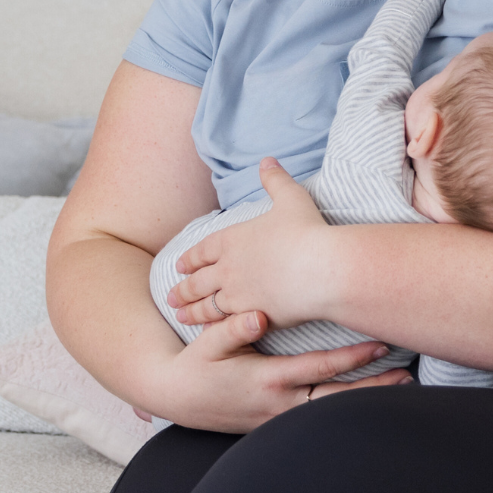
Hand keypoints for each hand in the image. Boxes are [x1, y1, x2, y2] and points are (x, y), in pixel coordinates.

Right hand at [153, 309, 412, 432]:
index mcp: (268, 380)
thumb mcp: (208, 343)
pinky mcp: (279, 421)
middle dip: (372, 388)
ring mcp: (281, 417)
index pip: (320, 368)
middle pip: (337, 400)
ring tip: (400, 385)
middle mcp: (280, 403)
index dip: (352, 357)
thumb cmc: (197, 364)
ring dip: (365, 399)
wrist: (177, 397)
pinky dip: (346, 408)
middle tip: (406, 377)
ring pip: (333, 411)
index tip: (379, 343)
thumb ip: (232, 329)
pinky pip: (321, 417)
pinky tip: (368, 396)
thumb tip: (258, 317)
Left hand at [169, 157, 329, 328]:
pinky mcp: (251, 315)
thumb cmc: (307, 231)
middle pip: (198, 280)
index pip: (204, 250)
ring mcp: (237, 294)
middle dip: (183, 288)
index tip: (180, 266)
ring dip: (191, 311)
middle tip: (171, 296)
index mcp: (233, 239)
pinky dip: (212, 328)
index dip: (191, 258)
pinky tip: (207, 333)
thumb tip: (267, 160)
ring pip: (206, 305)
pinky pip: (224, 324)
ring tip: (181, 316)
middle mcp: (228, 267)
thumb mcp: (291, 197)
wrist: (322, 267)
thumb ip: (276, 179)